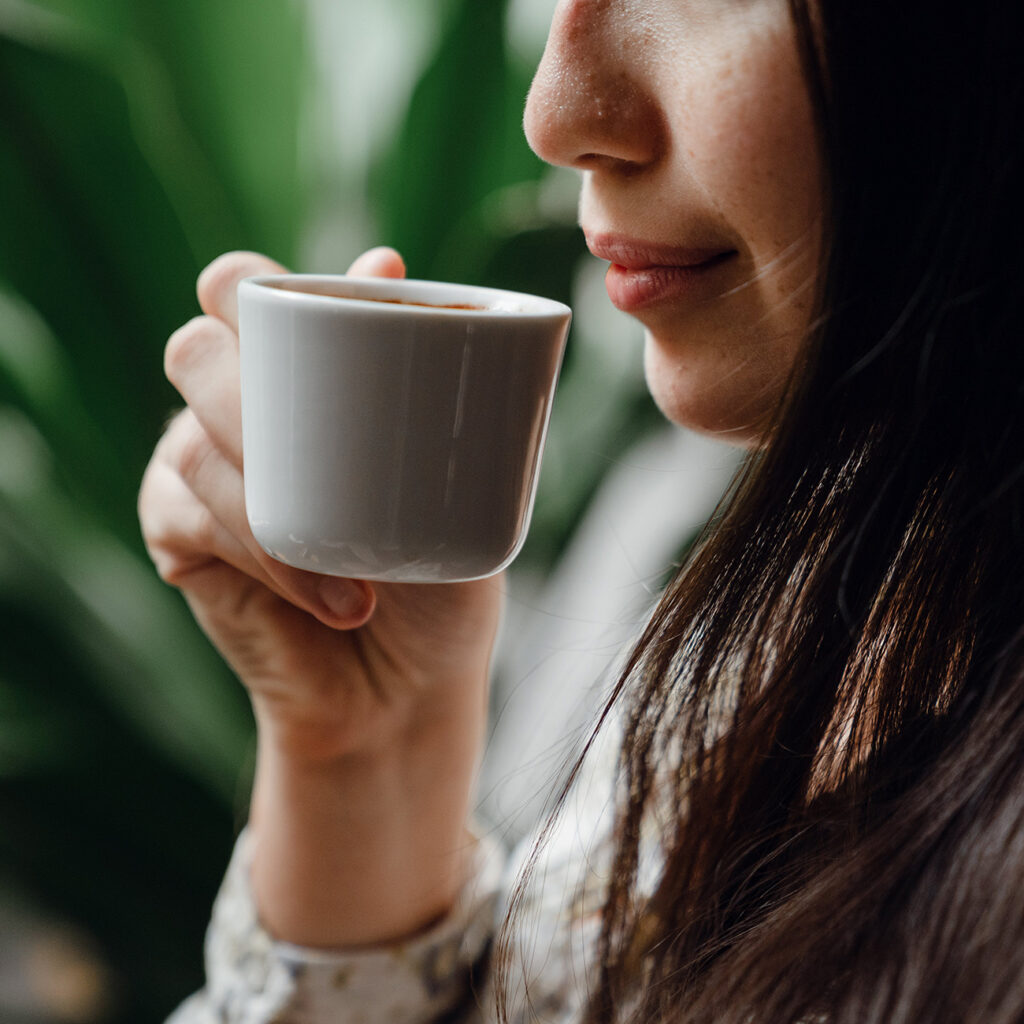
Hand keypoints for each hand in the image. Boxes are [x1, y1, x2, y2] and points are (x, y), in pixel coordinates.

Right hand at [139, 250, 502, 944]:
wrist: (409, 682)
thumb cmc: (436, 572)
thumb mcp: (450, 478)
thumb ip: (417, 380)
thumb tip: (382, 260)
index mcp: (299, 378)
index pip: (242, 292)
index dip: (253, 285)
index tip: (344, 301)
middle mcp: (239, 411)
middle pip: (197, 348)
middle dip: (249, 384)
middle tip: (322, 443)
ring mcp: (201, 471)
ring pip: (194, 438)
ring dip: (277, 501)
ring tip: (364, 572)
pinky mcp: (181, 538)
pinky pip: (190, 516)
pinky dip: (265, 554)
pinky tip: (330, 595)